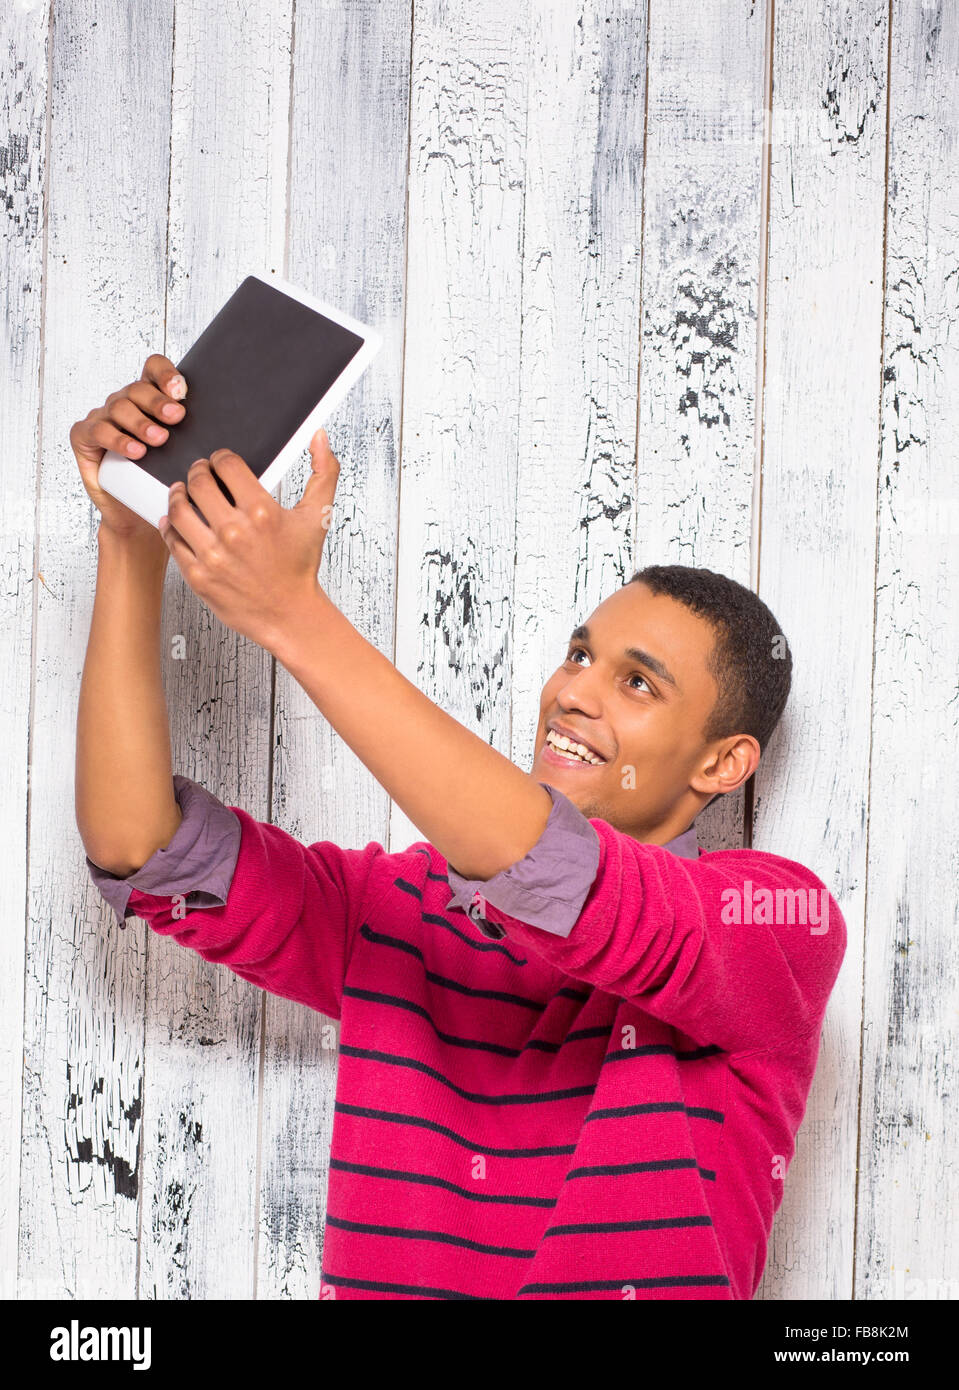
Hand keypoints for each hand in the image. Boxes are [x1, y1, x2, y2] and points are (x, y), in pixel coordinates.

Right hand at [70, 354, 188, 542]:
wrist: (136, 514)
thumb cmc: (161, 481)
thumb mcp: (184, 455)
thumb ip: (200, 435)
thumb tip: (237, 425)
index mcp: (148, 399)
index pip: (153, 369)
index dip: (165, 374)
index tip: (181, 390)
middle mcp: (124, 403)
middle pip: (138, 389)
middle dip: (159, 402)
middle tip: (177, 417)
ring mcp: (103, 418)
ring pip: (119, 407)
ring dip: (141, 422)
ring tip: (160, 439)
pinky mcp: (84, 437)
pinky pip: (98, 430)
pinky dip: (117, 439)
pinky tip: (135, 450)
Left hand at [158, 430, 338, 651]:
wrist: (290, 614)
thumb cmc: (301, 566)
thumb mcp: (318, 516)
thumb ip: (324, 472)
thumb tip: (320, 437)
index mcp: (262, 512)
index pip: (226, 464)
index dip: (220, 457)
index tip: (220, 462)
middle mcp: (235, 532)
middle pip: (197, 481)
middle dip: (197, 471)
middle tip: (200, 473)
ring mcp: (213, 555)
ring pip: (177, 508)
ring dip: (177, 494)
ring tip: (183, 492)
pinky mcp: (198, 575)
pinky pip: (172, 539)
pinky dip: (170, 526)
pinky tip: (178, 521)